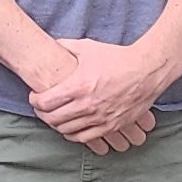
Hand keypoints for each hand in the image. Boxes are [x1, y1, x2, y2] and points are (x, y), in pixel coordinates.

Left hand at [26, 37, 173, 152]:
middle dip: (42, 114)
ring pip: (66, 130)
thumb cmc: (117, 58)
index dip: (34, 101)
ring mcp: (99, 118)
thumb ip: (67, 47)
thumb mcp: (88, 48)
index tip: (34, 97)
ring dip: (56, 125)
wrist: (147, 71)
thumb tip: (52, 44)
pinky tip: (70, 129)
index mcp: (78, 86)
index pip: (44, 102)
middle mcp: (87, 105)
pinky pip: (85, 138)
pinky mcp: (111, 126)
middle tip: (41, 109)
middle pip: (52, 118)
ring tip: (54, 118)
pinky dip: (73, 135)